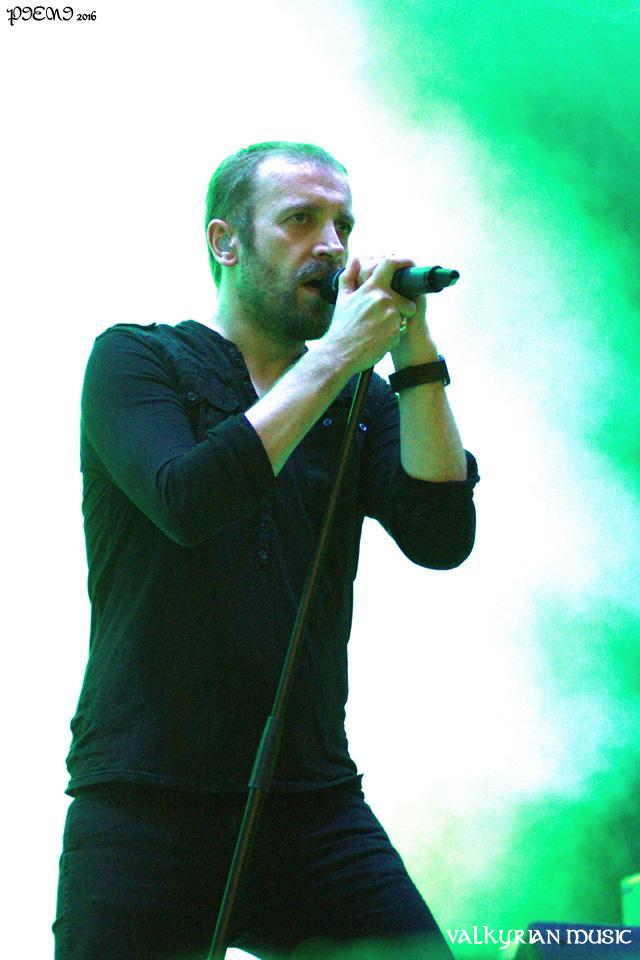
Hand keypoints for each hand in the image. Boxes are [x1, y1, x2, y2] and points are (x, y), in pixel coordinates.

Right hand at [320, 255, 420, 377]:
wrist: (340, 353)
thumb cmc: (341, 327)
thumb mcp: (342, 298)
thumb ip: (349, 276)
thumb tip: (355, 259)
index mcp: (371, 288)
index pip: (390, 265)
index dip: (403, 261)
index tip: (409, 263)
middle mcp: (384, 299)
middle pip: (405, 298)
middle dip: (402, 306)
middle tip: (386, 317)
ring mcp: (391, 316)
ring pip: (404, 315)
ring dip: (395, 322)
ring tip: (377, 330)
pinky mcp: (395, 332)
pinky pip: (400, 330)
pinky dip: (392, 335)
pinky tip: (377, 339)